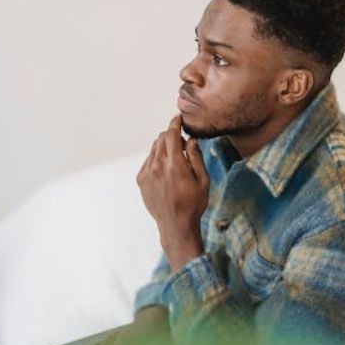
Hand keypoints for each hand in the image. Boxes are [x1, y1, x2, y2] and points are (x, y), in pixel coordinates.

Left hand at [136, 115, 209, 270]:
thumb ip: (197, 157)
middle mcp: (158, 166)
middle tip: (183, 146)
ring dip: (164, 148)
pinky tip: (166, 172)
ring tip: (175, 162)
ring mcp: (147, 173)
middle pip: (161, 138)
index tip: (178, 118)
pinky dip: (156, 160)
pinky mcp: (141, 180)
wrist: (176, 225)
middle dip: (172, 136)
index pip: (171, 134)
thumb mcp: (203, 180)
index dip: (175, 123)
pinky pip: (148, 161)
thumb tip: (191, 140)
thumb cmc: (193, 204)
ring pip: (153, 149)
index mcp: (175, 165)